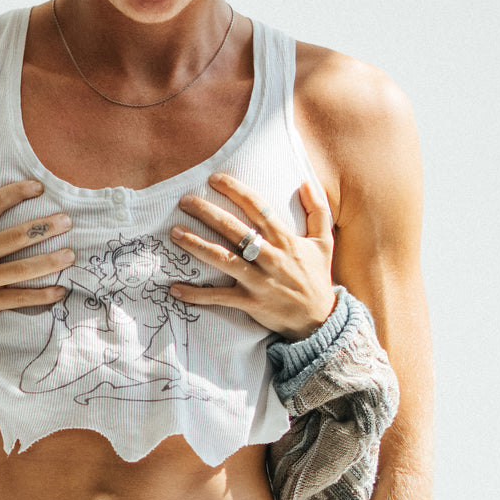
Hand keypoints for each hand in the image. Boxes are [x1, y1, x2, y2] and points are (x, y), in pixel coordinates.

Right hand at [0, 175, 73, 356]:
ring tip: (71, 255)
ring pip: (19, 270)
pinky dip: (40, 296)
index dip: (14, 194)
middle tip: (67, 221)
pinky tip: (60, 291)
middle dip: (42, 228)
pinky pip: (17, 299)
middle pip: (12, 238)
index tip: (38, 187)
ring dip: (48, 262)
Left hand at [168, 172, 335, 339]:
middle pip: (235, 230)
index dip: (236, 192)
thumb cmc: (318, 278)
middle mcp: (271, 258)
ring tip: (175, 233)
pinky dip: (197, 295)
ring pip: (224, 260)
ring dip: (197, 245)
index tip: (215, 179)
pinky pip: (219, 298)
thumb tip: (308, 182)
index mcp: (286, 240)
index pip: (259, 209)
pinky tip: (175, 288)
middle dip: (208, 213)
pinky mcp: (250, 303)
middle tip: (184, 201)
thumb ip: (318, 211)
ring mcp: (259, 281)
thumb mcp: (324, 242)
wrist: (320, 320)